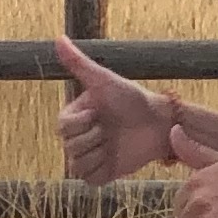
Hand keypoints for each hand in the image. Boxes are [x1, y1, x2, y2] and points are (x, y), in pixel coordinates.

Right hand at [50, 33, 178, 183]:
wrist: (158, 122)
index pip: (63, 128)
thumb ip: (78, 63)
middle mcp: (78, 139)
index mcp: (74, 117)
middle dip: (93, 138)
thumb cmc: (131, 97)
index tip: (98, 113)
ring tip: (112, 142)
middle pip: (69, 148)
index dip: (82, 123)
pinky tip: (115, 157)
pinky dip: (102, 169)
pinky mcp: (102, 174)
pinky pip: (90, 179)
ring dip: (98, 154)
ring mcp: (90, 157)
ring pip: (77, 166)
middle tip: (109, 128)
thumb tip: (58, 38)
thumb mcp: (103, 79)